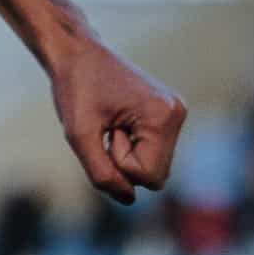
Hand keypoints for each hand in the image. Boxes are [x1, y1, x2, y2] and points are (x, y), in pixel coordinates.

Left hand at [46, 31, 188, 204]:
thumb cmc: (75, 89)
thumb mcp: (78, 136)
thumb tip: (128, 200)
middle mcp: (177, 114)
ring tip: (112, 124)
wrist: (78, 54)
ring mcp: (175, 114)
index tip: (106, 132)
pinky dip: (130, 147)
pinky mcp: (167, 115)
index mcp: (163, 116)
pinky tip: (118, 123)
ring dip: (126, 155)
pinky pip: (151, 153)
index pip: (148, 177)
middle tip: (107, 129)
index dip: (118, 164)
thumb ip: (101, 173)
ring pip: (154, 167)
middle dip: (124, 162)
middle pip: (155, 176)